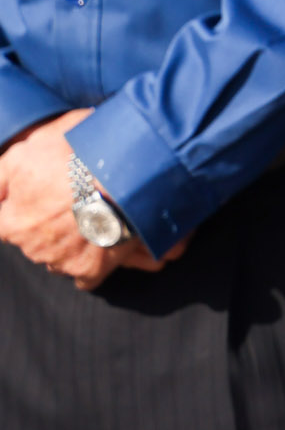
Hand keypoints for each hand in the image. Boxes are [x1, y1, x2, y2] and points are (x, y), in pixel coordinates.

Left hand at [0, 110, 181, 290]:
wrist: (127, 170)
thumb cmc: (77, 156)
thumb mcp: (26, 152)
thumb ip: (1, 177)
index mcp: (14, 221)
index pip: (4, 226)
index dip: (21, 210)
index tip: (40, 198)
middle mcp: (32, 245)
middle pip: (35, 241)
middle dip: (50, 224)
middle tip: (74, 200)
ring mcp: (62, 260)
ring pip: (58, 257)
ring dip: (72, 241)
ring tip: (96, 216)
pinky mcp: (92, 268)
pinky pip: (86, 278)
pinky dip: (94, 264)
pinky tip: (105, 244)